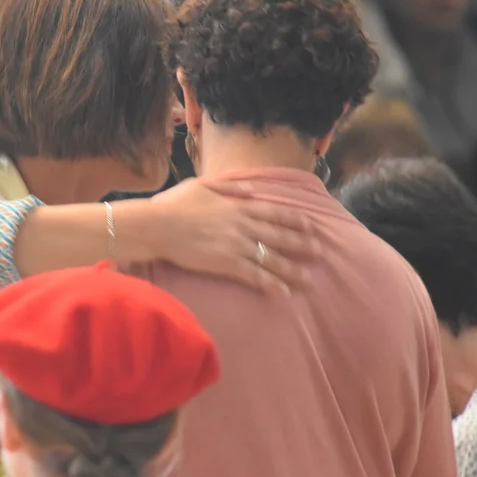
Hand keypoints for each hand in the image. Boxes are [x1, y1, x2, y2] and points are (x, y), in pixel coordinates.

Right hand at [150, 177, 314, 294]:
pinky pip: (253, 275)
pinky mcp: (225, 264)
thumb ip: (230, 186)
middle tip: (318, 251)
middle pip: (279, 235)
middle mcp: (242, 225)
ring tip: (306, 277)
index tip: (310, 225)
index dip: (294, 219)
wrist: (157, 226)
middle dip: (301, 244)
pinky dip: (270, 283)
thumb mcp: (204, 184)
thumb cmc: (175, 204)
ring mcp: (236, 245)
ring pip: (270, 258)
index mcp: (238, 205)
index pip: (274, 212)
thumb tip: (251, 188)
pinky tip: (282, 291)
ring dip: (290, 268)